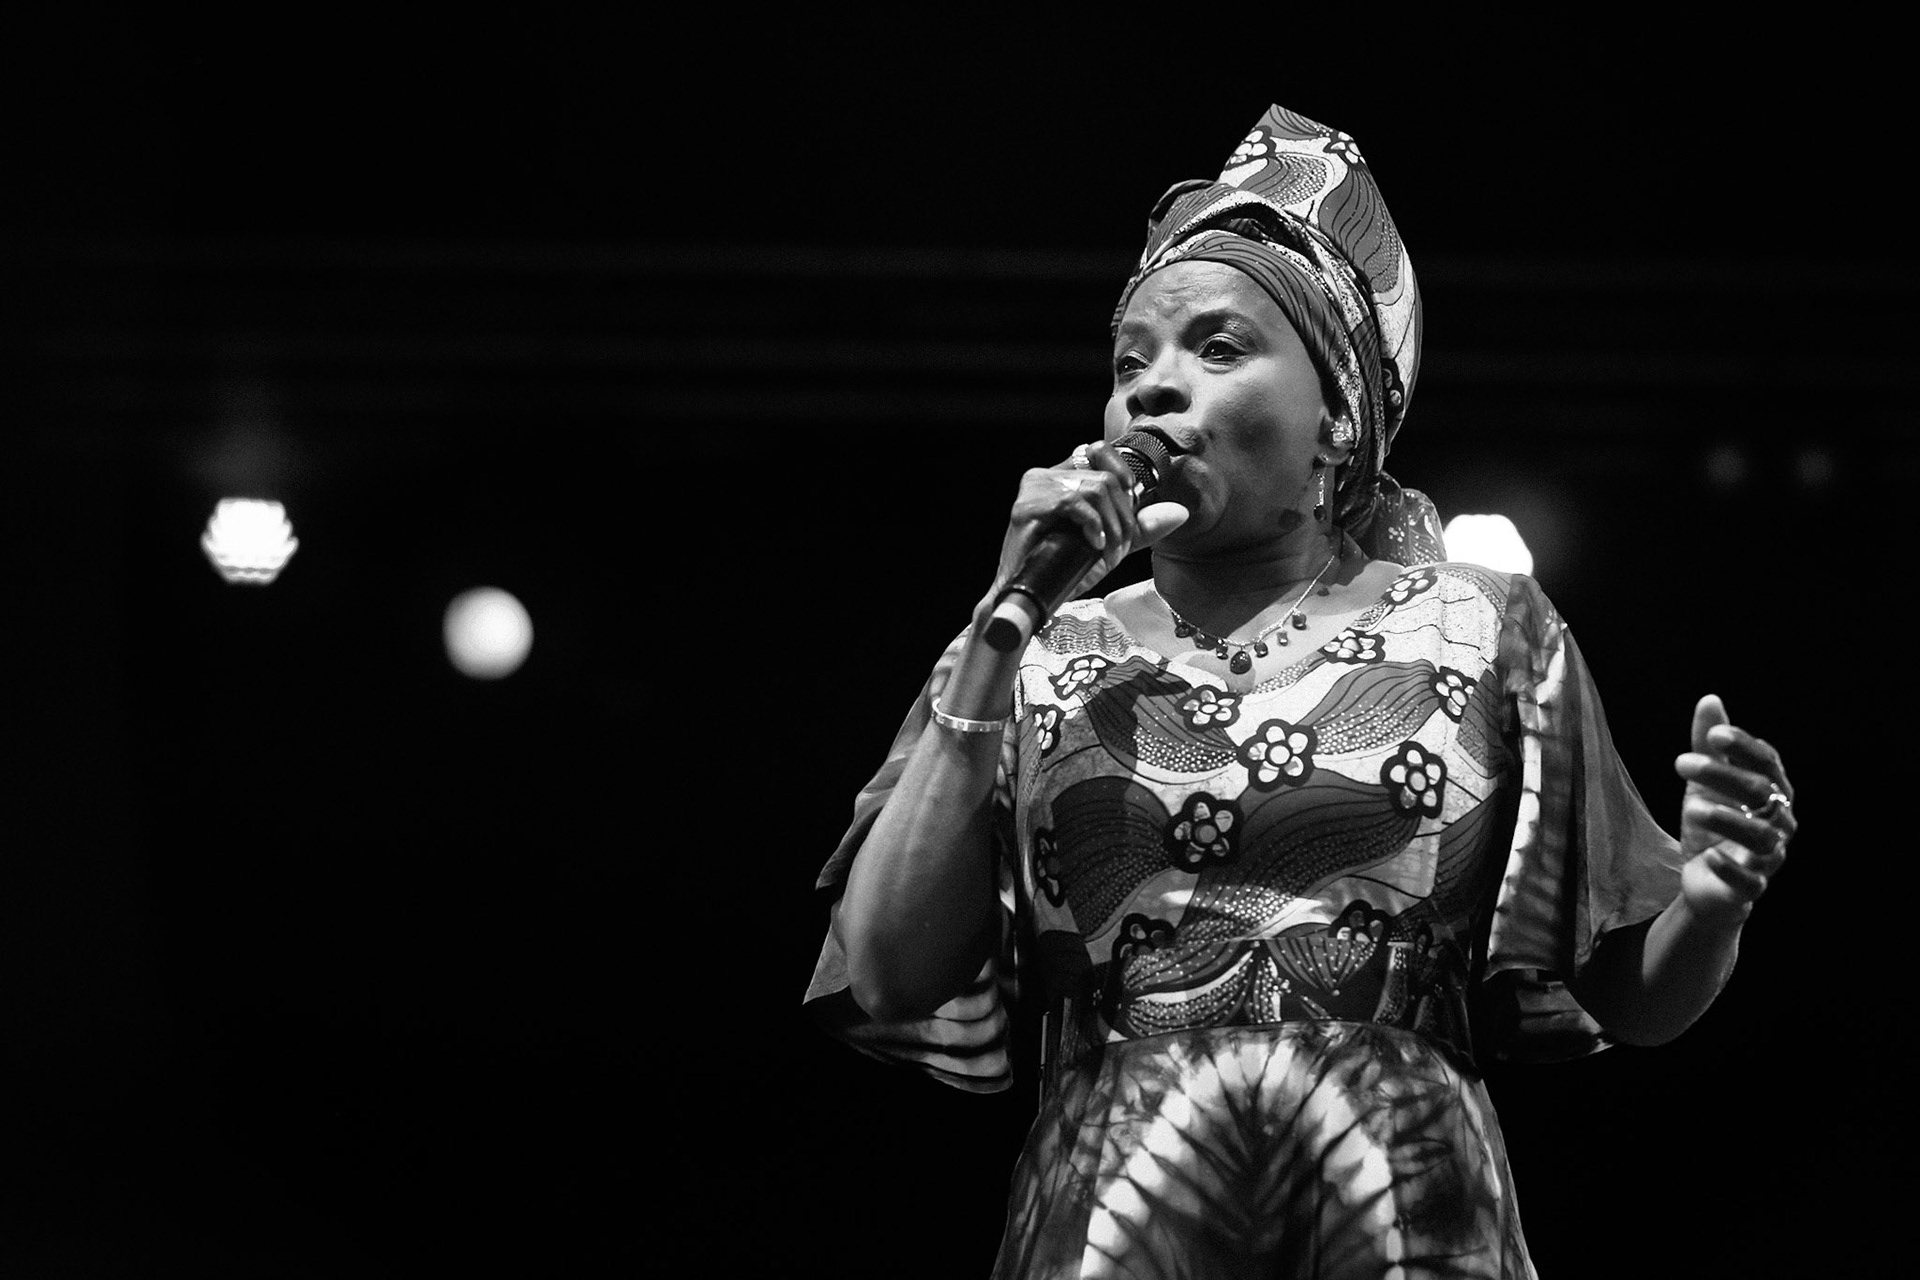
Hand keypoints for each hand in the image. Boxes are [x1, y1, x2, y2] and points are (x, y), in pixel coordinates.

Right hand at [979, 440, 1187, 616]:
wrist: (1030, 599)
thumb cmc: (1063, 570)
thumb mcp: (1109, 544)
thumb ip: (1139, 527)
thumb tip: (1179, 512)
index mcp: (1060, 477)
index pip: (1097, 450)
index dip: (1122, 469)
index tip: (1132, 499)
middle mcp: (1044, 476)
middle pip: (1104, 476)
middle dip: (1123, 515)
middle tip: (1120, 546)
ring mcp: (1033, 489)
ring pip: (1094, 489)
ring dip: (1112, 525)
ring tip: (1108, 552)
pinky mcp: (1026, 507)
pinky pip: (1074, 501)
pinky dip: (1093, 524)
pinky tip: (1094, 544)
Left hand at [1673, 694, 1795, 923]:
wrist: (1708, 880)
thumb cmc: (1715, 824)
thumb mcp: (1705, 783)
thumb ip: (1709, 746)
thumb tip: (1710, 699)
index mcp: (1773, 793)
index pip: (1768, 763)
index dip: (1744, 747)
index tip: (1714, 735)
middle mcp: (1779, 823)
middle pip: (1762, 793)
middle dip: (1724, 776)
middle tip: (1682, 762)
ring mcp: (1768, 857)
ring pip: (1761, 838)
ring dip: (1728, 820)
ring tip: (1692, 806)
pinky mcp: (1751, 888)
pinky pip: (1750, 881)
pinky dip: (1731, 868)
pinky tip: (1711, 855)